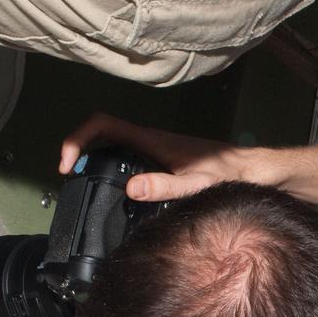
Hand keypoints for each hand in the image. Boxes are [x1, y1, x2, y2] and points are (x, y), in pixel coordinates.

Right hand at [59, 112, 253, 201]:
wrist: (250, 170)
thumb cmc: (227, 173)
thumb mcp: (195, 183)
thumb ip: (165, 186)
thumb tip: (132, 188)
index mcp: (151, 140)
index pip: (102, 124)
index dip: (77, 139)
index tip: (67, 165)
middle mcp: (150, 140)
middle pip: (102, 135)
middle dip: (79, 151)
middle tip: (70, 178)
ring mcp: (155, 149)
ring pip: (114, 147)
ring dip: (93, 159)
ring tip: (84, 185)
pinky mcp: (162, 160)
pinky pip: (127, 158)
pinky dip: (112, 169)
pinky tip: (116, 192)